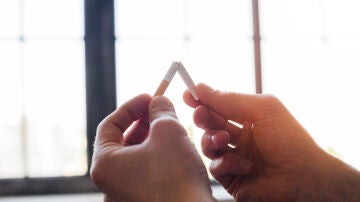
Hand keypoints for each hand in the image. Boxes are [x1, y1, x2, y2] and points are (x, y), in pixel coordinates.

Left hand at [90, 94, 214, 201]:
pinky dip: (155, 156)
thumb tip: (159, 101)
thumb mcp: (168, 131)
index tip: (148, 97)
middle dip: (142, 122)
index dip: (130, 107)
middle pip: (121, 141)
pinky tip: (173, 149)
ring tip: (169, 127)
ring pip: (135, 157)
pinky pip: (144, 171)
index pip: (109, 125)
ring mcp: (124, 194)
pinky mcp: (141, 200)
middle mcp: (109, 182)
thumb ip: (160, 110)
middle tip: (159, 109)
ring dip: (150, 138)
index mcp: (105, 164)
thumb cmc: (177, 177)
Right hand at [184, 83, 359, 201]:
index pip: (220, 106)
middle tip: (200, 114)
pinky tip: (244, 165)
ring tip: (224, 140)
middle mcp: (241, 137)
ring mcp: (236, 157)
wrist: (303, 178)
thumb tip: (202, 87)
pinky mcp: (232, 177)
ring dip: (212, 140)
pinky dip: (226, 163)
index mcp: (250, 118)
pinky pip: (216, 167)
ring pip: (209, 145)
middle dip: (203, 117)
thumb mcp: (261, 109)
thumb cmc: (289, 140)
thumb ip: (229, 99)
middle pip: (211, 124)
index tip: (189, 94)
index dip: (204, 100)